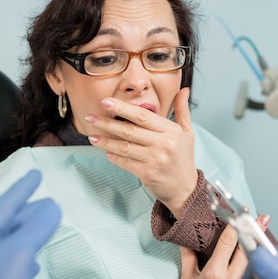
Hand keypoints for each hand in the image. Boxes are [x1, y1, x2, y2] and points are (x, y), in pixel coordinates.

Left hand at [0, 170, 60, 278]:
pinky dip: (25, 257)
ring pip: (8, 245)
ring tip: (45, 223)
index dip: (21, 188)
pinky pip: (10, 265)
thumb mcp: (17, 254)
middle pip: (4, 224)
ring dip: (28, 233)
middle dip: (26, 210)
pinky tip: (34, 261)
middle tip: (45, 196)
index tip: (35, 172)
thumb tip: (51, 206)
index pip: (1, 205)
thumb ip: (35, 227)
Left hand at [86, 87, 197, 216]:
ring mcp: (155, 159)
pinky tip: (105, 151)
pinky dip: (114, 157)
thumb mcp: (187, 133)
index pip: (143, 116)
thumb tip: (184, 90)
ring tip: (92, 136)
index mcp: (171, 131)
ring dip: (106, 141)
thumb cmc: (183, 158)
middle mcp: (163, 144)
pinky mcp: (147, 173)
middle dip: (107, 123)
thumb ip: (182, 110)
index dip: (123, 108)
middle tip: (90, 117)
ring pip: (124, 147)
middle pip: (130, 130)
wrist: (185, 188)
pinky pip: (125, 162)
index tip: (106, 102)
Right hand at [174, 220, 268, 278]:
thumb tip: (186, 236)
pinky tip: (273, 265)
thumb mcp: (187, 278)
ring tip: (270, 239)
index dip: (236, 225)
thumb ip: (188, 254)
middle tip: (262, 219)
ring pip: (260, 268)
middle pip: (248, 251)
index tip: (242, 213)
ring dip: (265, 253)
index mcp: (213, 274)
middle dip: (255, 232)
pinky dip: (268, 275)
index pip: (227, 243)